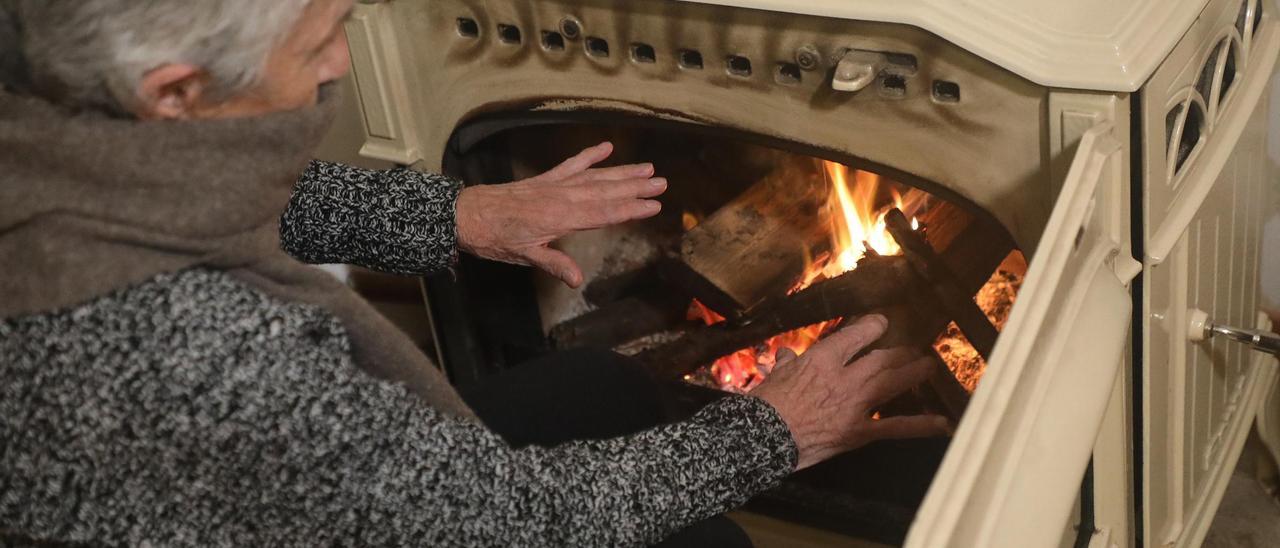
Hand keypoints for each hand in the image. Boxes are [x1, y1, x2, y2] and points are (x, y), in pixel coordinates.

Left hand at [455, 142, 666, 287]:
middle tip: (661, 182)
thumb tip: (578, 280)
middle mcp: (561, 197)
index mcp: (560, 217)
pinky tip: (606, 147)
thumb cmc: (494, 238)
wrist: (466, 214)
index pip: (603, 212)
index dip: (631, 209)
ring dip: (621, 172)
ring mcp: (554, 185)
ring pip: (595, 177)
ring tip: (646, 167)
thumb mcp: (524, 256)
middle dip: (635, 187)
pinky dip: (589, 155)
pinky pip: (571, 164)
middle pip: (605, 191)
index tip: (654, 205)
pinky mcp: (544, 179)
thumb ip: (555, 264)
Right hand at [752, 315, 949, 469]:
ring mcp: (855, 404)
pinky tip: (941, 423)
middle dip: (899, 351)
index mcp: (823, 359)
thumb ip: (786, 363)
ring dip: (914, 373)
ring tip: (929, 366)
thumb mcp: (774, 377)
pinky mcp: (858, 431)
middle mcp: (845, 377)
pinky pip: (894, 427)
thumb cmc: (765, 405)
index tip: (882, 322)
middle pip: (882, 358)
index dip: (874, 326)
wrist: (763, 437)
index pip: (857, 335)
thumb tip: (785, 354)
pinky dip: (919, 425)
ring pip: (893, 382)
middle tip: (912, 348)